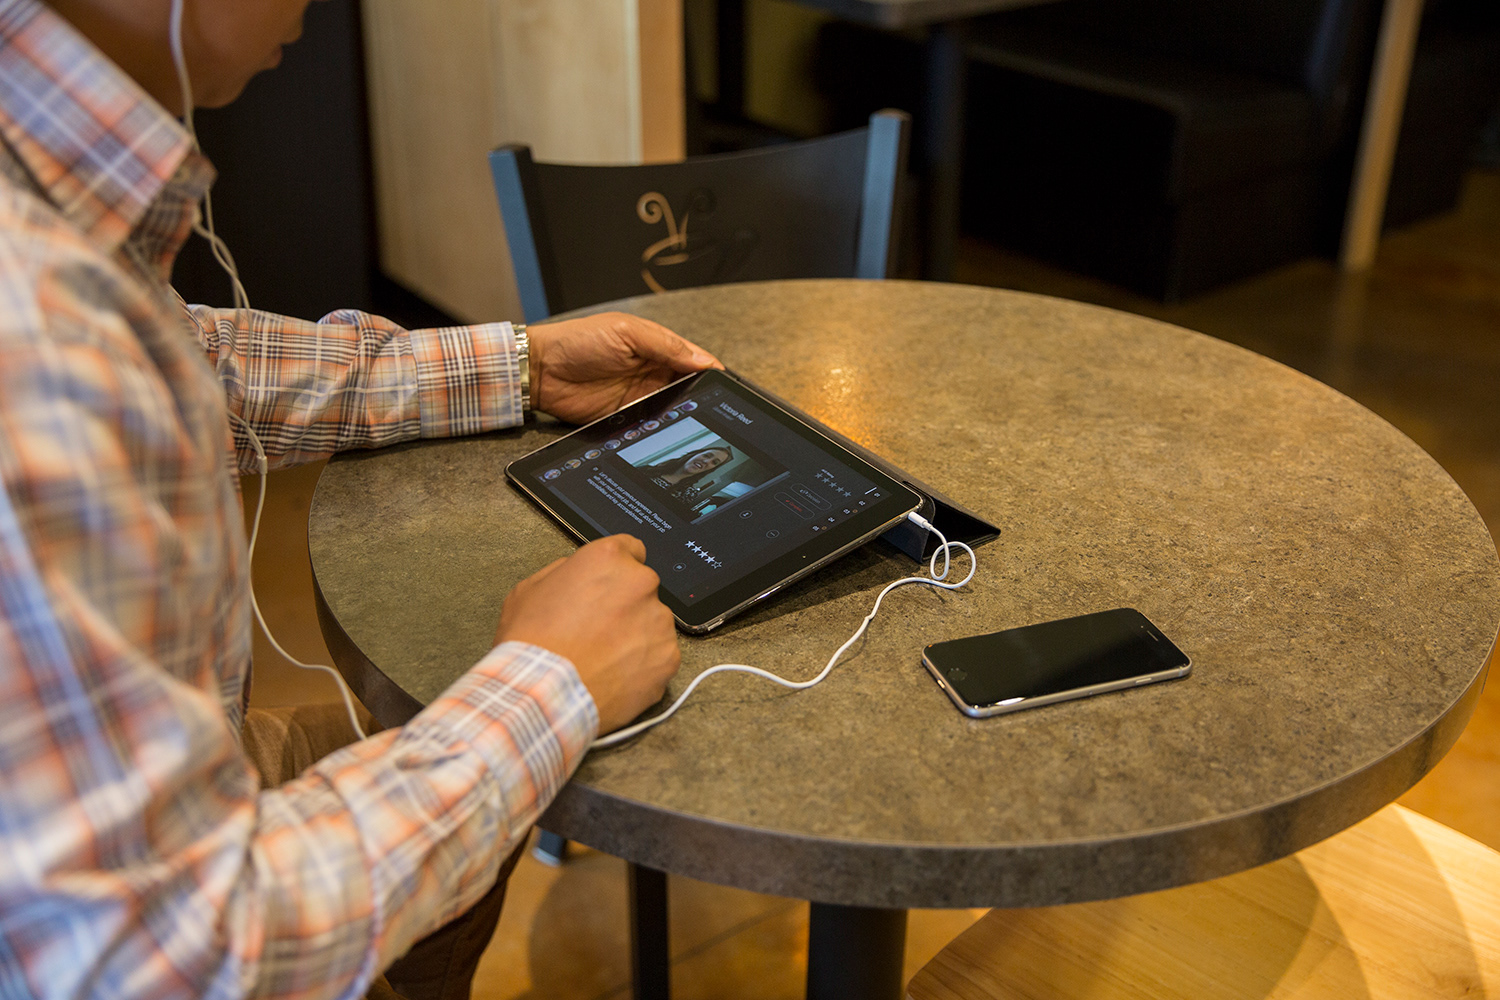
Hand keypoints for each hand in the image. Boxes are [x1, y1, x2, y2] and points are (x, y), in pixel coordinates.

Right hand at [495, 535, 679, 733]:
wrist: (543, 694)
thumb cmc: (532, 642)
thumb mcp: (531, 589)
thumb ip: (567, 573)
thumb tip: (582, 576)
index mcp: (609, 559)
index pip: (631, 549)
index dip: (617, 571)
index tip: (610, 586)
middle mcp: (641, 583)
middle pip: (642, 588)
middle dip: (625, 604)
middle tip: (598, 629)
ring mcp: (659, 621)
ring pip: (653, 622)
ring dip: (636, 634)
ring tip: (604, 657)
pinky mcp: (668, 657)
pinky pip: (660, 655)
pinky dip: (643, 665)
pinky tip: (615, 675)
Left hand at [528, 312, 721, 422]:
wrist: (542, 370)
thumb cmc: (578, 341)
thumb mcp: (627, 333)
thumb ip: (666, 345)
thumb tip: (703, 360)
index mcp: (657, 346)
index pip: (694, 359)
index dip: (711, 370)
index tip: (726, 382)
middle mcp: (653, 372)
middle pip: (689, 386)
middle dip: (702, 394)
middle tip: (713, 403)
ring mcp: (642, 396)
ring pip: (675, 408)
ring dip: (683, 411)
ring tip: (695, 416)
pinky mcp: (628, 418)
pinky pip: (654, 424)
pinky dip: (664, 427)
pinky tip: (671, 427)